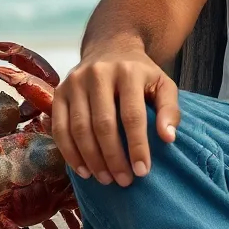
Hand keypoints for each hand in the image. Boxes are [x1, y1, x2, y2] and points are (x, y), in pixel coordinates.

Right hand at [51, 40, 179, 187]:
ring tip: (106, 179)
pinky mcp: (59, 92)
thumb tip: (168, 138)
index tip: (142, 171)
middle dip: (113, 158)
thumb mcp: (163, 84)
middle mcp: (98, 73)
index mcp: (128, 71)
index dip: (136, 146)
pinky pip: (59, 129)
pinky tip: (84, 170)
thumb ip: (170, 109)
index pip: (132, 115)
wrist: (112, 47)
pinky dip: (70, 153)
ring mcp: (75, 81)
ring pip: (79, 129)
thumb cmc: (141, 74)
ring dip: (92, 159)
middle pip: (103, 124)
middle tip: (123, 181)